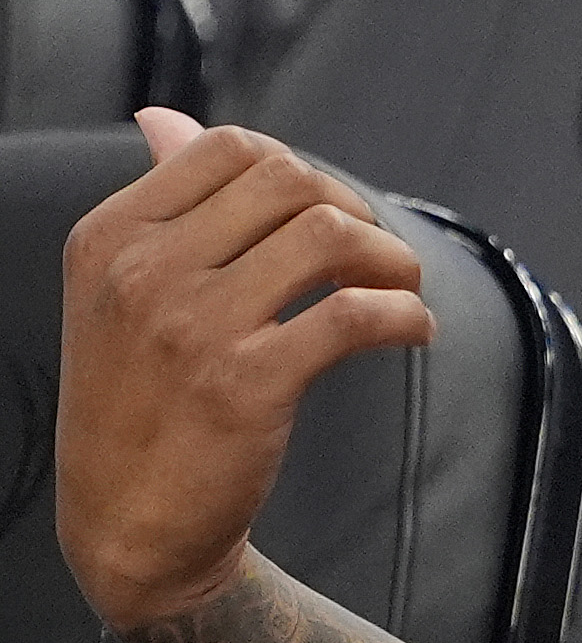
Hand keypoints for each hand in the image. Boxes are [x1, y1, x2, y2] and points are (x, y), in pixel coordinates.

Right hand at [57, 111, 432, 629]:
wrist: (127, 526)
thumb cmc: (137, 399)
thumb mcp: (119, 291)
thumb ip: (160, 203)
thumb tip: (163, 116)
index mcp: (109, 237)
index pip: (227, 148)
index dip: (299, 171)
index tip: (323, 215)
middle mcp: (142, 273)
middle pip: (289, 181)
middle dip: (353, 209)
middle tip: (372, 257)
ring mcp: (191, 327)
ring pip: (330, 235)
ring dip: (391, 258)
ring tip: (400, 289)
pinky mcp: (245, 384)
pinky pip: (357, 314)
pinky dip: (406, 315)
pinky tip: (412, 332)